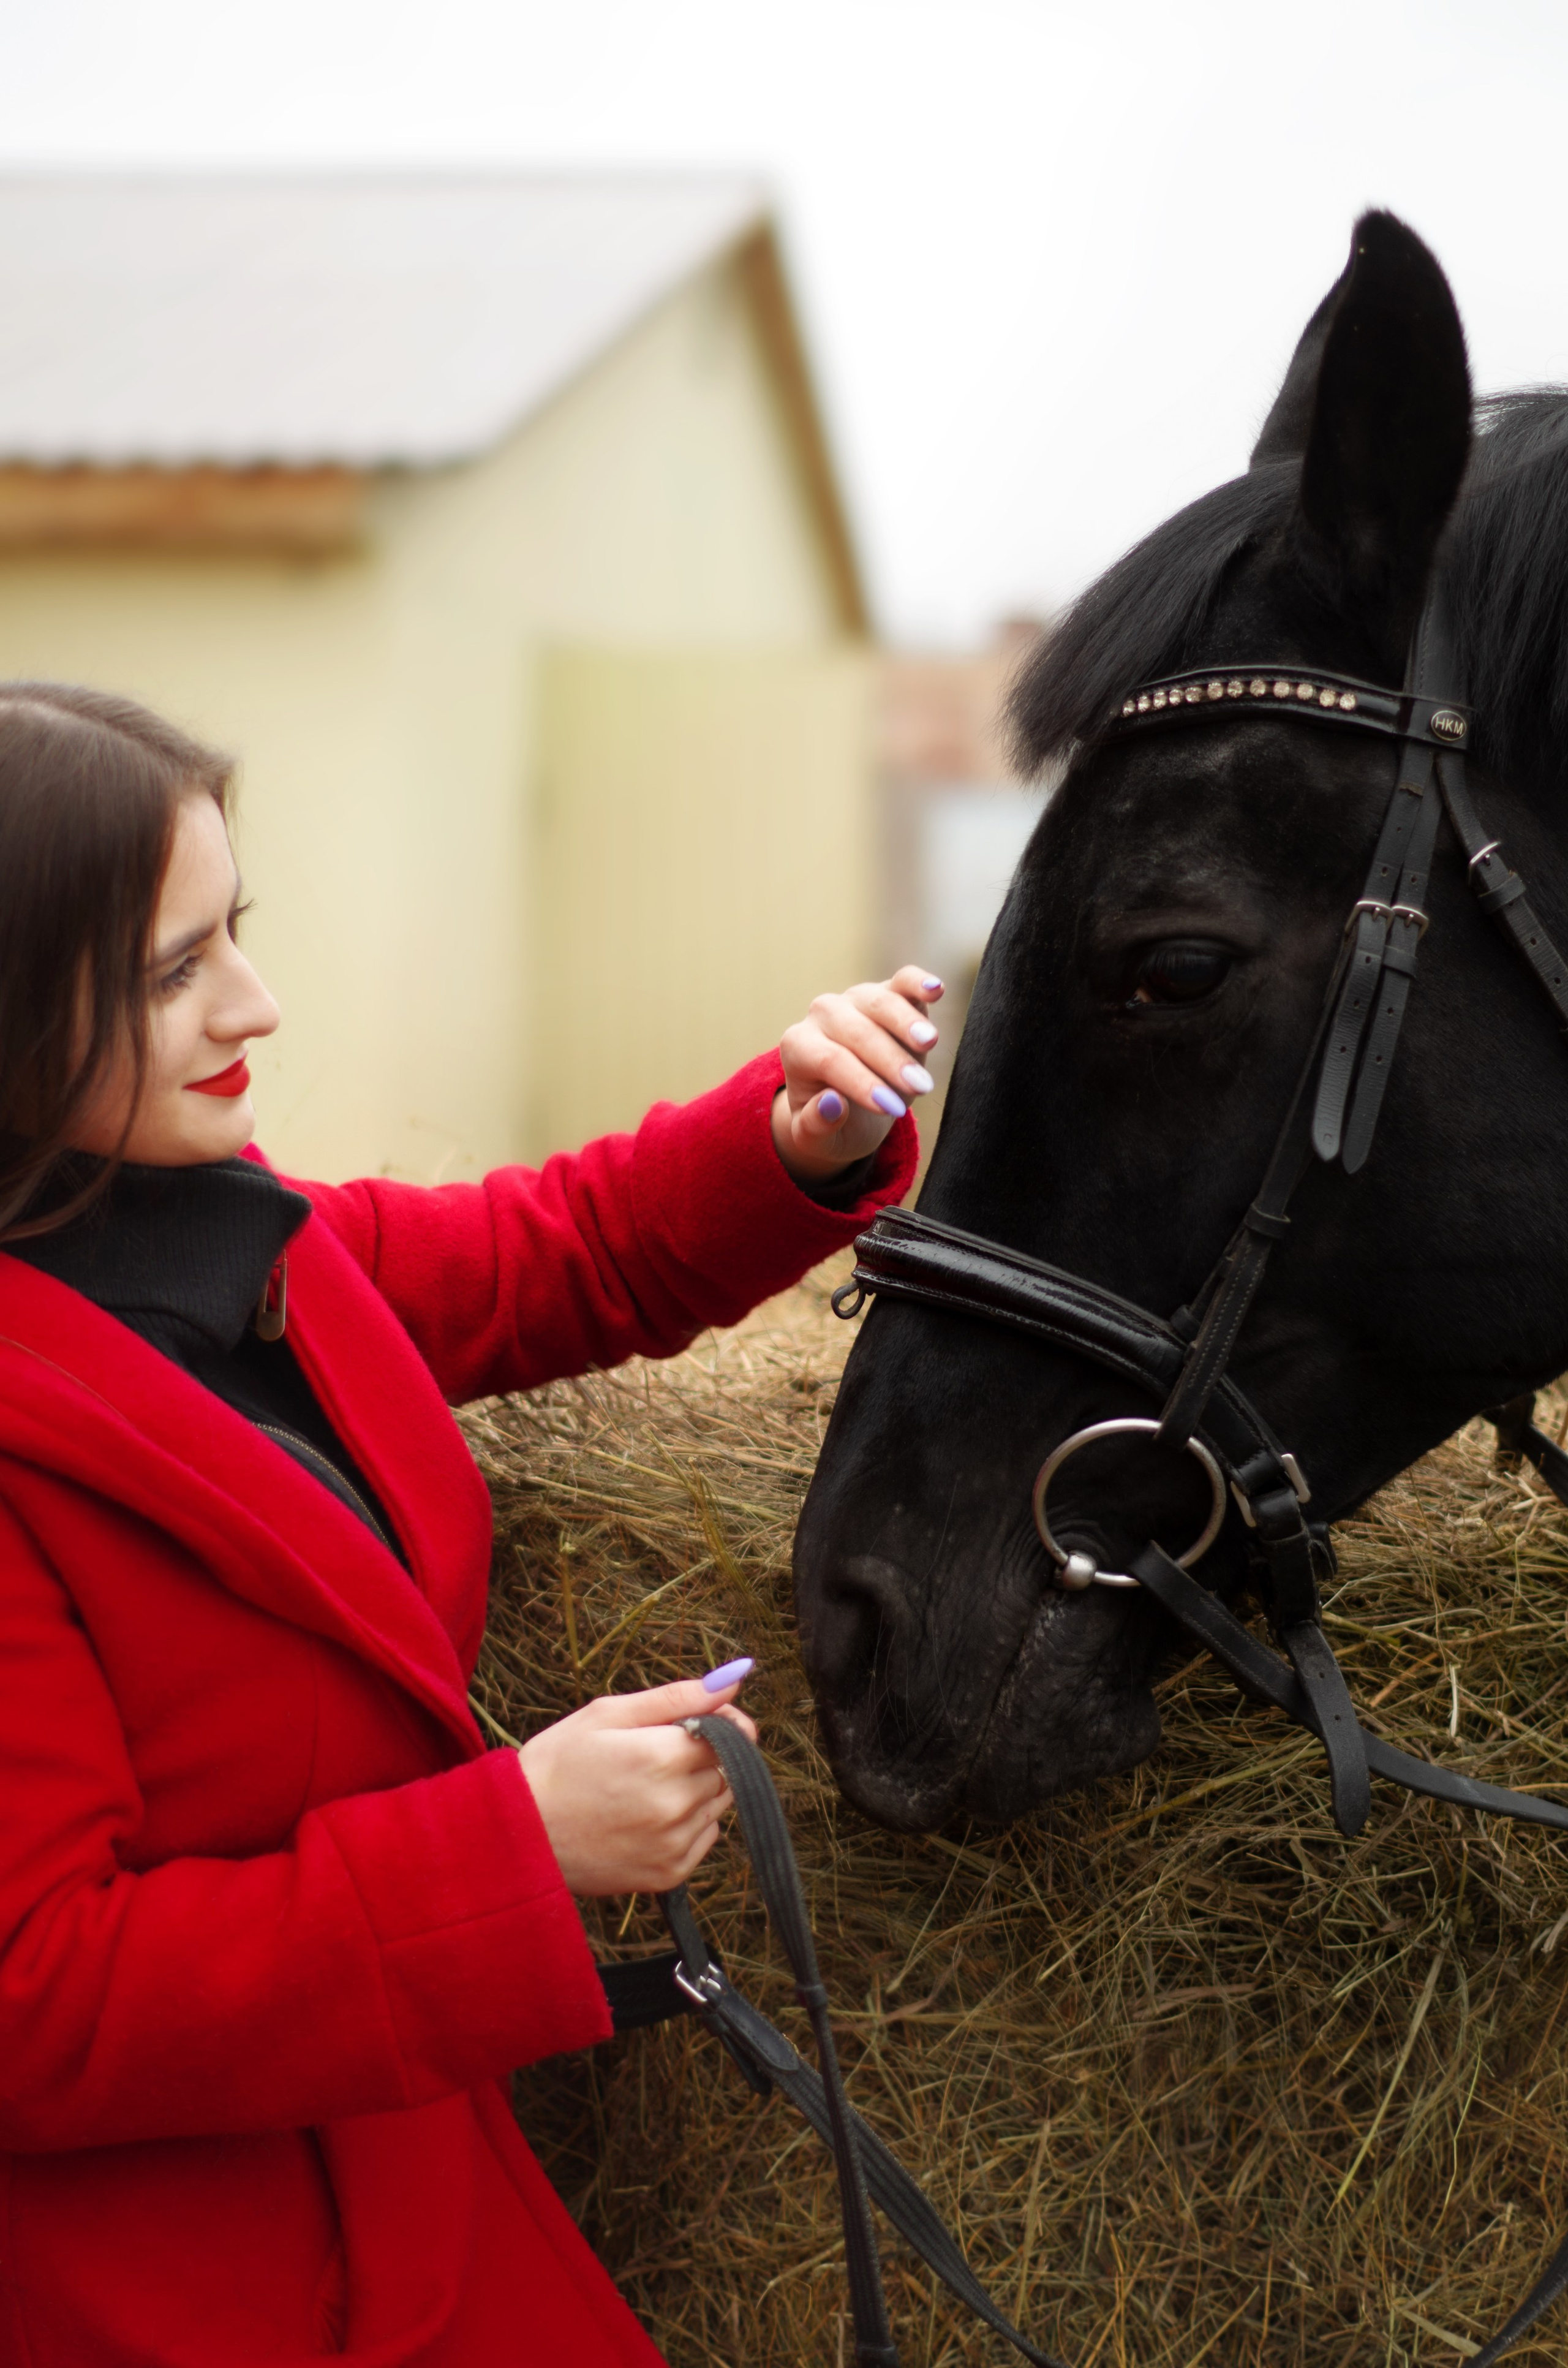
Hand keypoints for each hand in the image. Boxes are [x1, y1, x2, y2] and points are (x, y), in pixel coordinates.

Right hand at [516, 1672, 756, 1896]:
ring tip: (648, 1785)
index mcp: (663, 1757)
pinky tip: (649, 1815)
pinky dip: (690, 1822)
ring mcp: (675, 1843)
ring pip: (719, 1802)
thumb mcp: (607, 1715)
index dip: (719, 1722)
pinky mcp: (669, 1874)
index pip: (731, 1733)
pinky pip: (706, 1837)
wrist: (519, 1836)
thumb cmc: (557, 1765)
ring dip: (699, 1788)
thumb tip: (733, 1677)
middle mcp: (676, 1804)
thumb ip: (676, 1696)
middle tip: (657, 1754)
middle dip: (703, 1755)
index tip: (695, 1721)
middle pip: (726, 1768)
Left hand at [772, 965, 944, 1183]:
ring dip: (907, 1024)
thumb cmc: (834, 1122)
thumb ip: (816, 1126)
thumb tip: (831, 1104)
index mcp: (797, 1047)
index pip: (829, 1060)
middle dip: (891, 1060)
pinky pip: (902, 981)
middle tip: (920, 1088)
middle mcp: (822, 1015)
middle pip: (857, 1032)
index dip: (862, 1083)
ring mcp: (856, 999)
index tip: (892, 1108)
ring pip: (879, 1002)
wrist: (854, 1106)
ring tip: (929, 1044)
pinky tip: (935, 988)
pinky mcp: (887, 990)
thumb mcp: (818, 1139)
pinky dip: (918, 983)